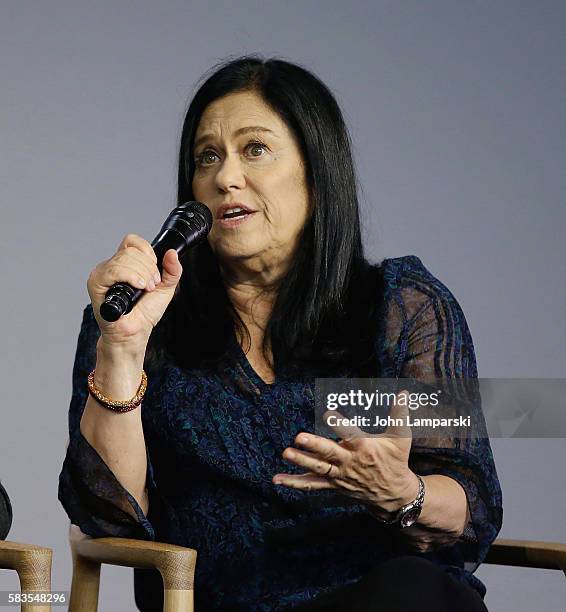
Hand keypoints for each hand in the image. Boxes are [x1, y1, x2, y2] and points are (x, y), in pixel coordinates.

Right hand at [87, 233, 182, 349]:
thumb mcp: (165, 288)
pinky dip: (131, 277)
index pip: (132, 241)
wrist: (135, 333)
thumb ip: (172, 270)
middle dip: (148, 267)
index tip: (155, 269)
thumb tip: (172, 253)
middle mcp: (111, 266)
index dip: (147, 252)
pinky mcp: (96, 284)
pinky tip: (139, 287)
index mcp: (124, 263)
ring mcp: (102, 274)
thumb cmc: (145, 313)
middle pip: (130, 250)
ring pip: (123, 259)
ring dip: (142, 273)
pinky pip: (113, 270)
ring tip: (146, 288)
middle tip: (151, 284)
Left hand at [272, 390, 418, 514]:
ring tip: (286, 452)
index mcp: (364, 448)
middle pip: (329, 453)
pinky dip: (294, 482)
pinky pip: (312, 484)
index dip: (339, 424)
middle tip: (299, 437)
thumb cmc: (395, 461)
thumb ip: (399, 414)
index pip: (350, 434)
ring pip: (318, 468)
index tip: (328, 414)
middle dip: (314, 446)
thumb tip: (404, 392)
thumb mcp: (401, 438)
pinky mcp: (333, 484)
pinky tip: (277, 479)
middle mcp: (350, 462)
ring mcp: (340, 475)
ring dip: (301, 461)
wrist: (393, 495)